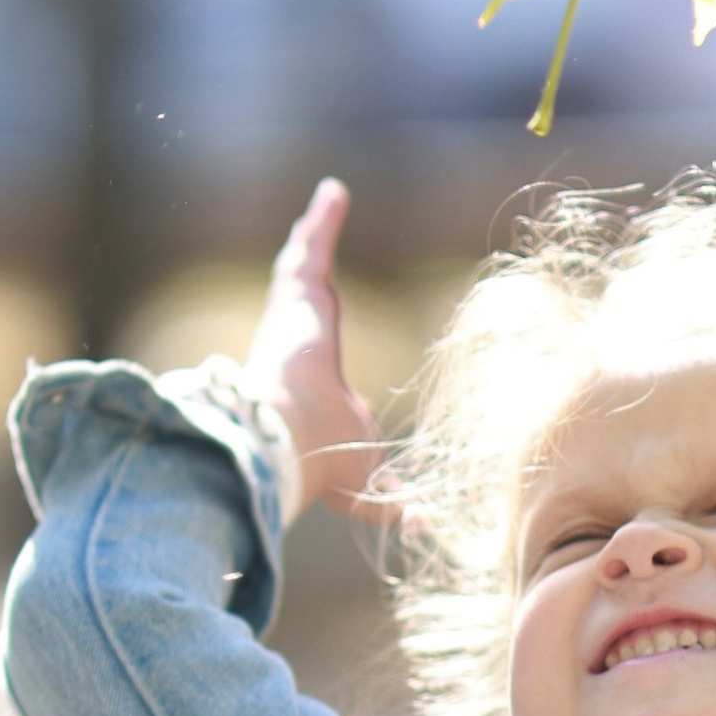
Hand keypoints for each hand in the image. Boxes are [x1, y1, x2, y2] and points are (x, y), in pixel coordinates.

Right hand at [243, 178, 389, 521]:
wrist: (289, 443)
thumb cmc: (321, 464)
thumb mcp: (368, 480)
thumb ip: (392, 496)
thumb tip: (425, 521)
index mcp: (311, 378)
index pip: (318, 346)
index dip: (322, 332)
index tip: (326, 322)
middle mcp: (296, 343)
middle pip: (305, 298)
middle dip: (311, 270)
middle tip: (314, 245)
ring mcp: (291, 317)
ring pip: (303, 266)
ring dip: (314, 237)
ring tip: (324, 208)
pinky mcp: (295, 297)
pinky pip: (312, 247)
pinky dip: (323, 221)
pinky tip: (335, 194)